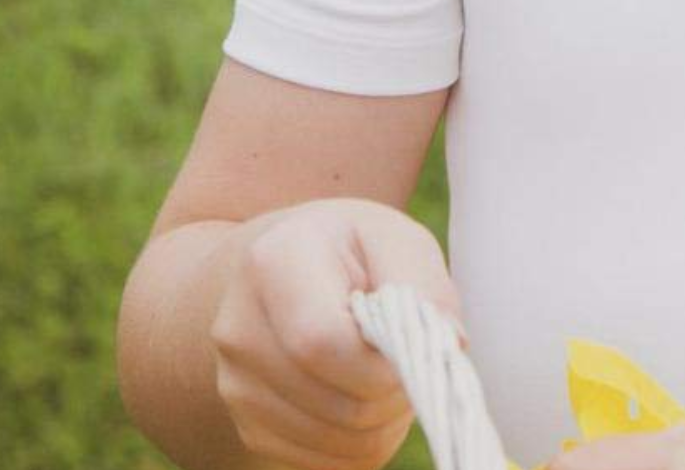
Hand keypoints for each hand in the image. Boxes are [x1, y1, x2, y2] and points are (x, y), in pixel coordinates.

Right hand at [210, 196, 467, 469]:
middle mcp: (239, 329)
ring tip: (389, 373)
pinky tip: (363, 396)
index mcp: (274, 263)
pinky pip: (320, 463)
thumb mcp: (394, 237)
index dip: (381, 363)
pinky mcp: (247, 426)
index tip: (411, 347)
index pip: (323, 343)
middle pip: (335, 403)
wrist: (288, 269)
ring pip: (332, 444)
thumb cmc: (354, 250)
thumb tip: (448, 344)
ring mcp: (236, 384)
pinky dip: (358, 444)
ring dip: (381, 423)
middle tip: (410, 359)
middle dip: (392, 395)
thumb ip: (424, 284)